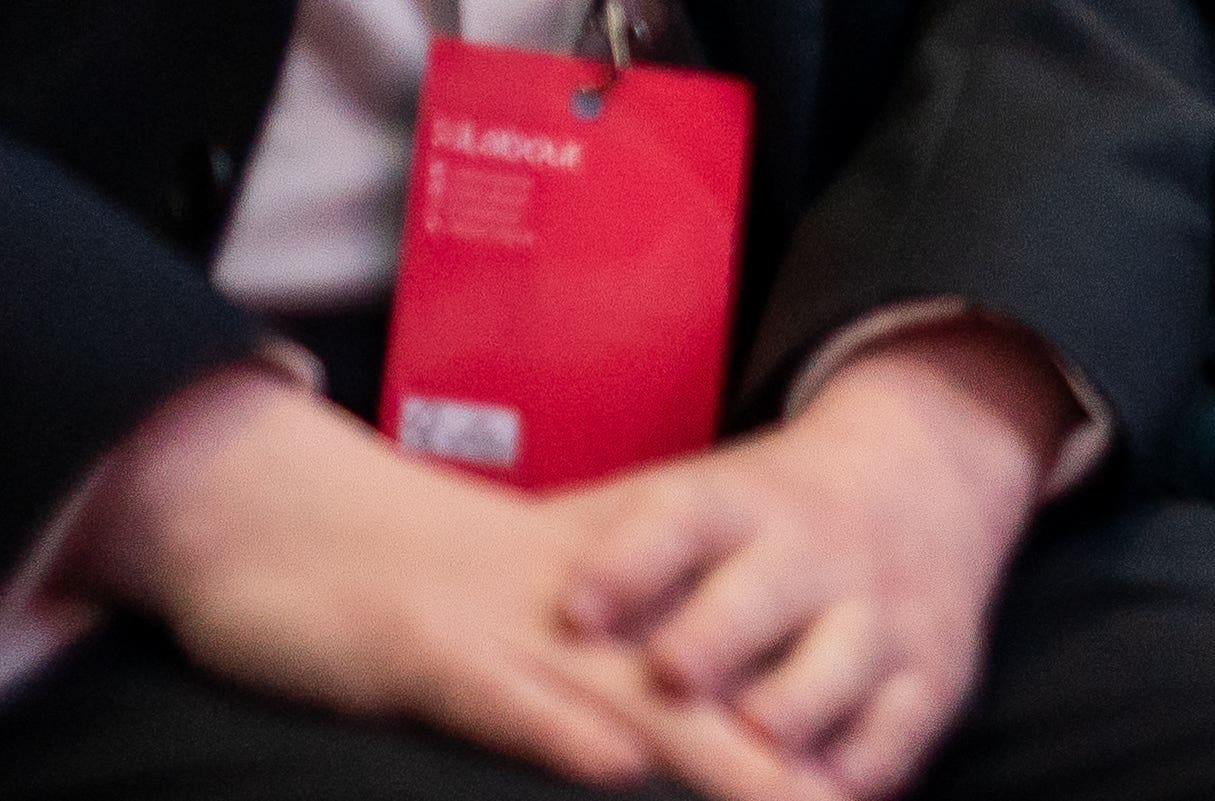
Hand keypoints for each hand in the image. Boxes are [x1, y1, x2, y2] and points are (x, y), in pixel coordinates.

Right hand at [64, 365, 833, 800]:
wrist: (271, 517)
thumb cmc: (394, 587)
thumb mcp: (510, 637)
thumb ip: (587, 683)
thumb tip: (646, 754)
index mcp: (605, 608)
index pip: (724, 670)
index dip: (798, 730)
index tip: (867, 789)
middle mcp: (576, 617)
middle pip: (704, 691)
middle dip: (786, 758)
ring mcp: (500, 629)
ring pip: (625, 694)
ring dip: (709, 751)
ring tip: (792, 794)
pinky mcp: (421, 651)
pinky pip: (500, 693)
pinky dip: (556, 727)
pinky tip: (614, 764)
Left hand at [547, 319, 1070, 796]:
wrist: (929, 475)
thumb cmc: (762, 519)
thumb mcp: (690, 500)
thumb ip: (588, 540)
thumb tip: (441, 574)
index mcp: (743, 505)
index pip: (682, 519)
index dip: (630, 561)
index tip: (576, 604)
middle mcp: (817, 551)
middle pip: (766, 588)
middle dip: (719, 631)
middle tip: (671, 671)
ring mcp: (881, 610)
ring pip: (843, 656)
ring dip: (798, 699)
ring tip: (758, 735)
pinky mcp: (933, 671)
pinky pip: (903, 724)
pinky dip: (865, 762)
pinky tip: (823, 796)